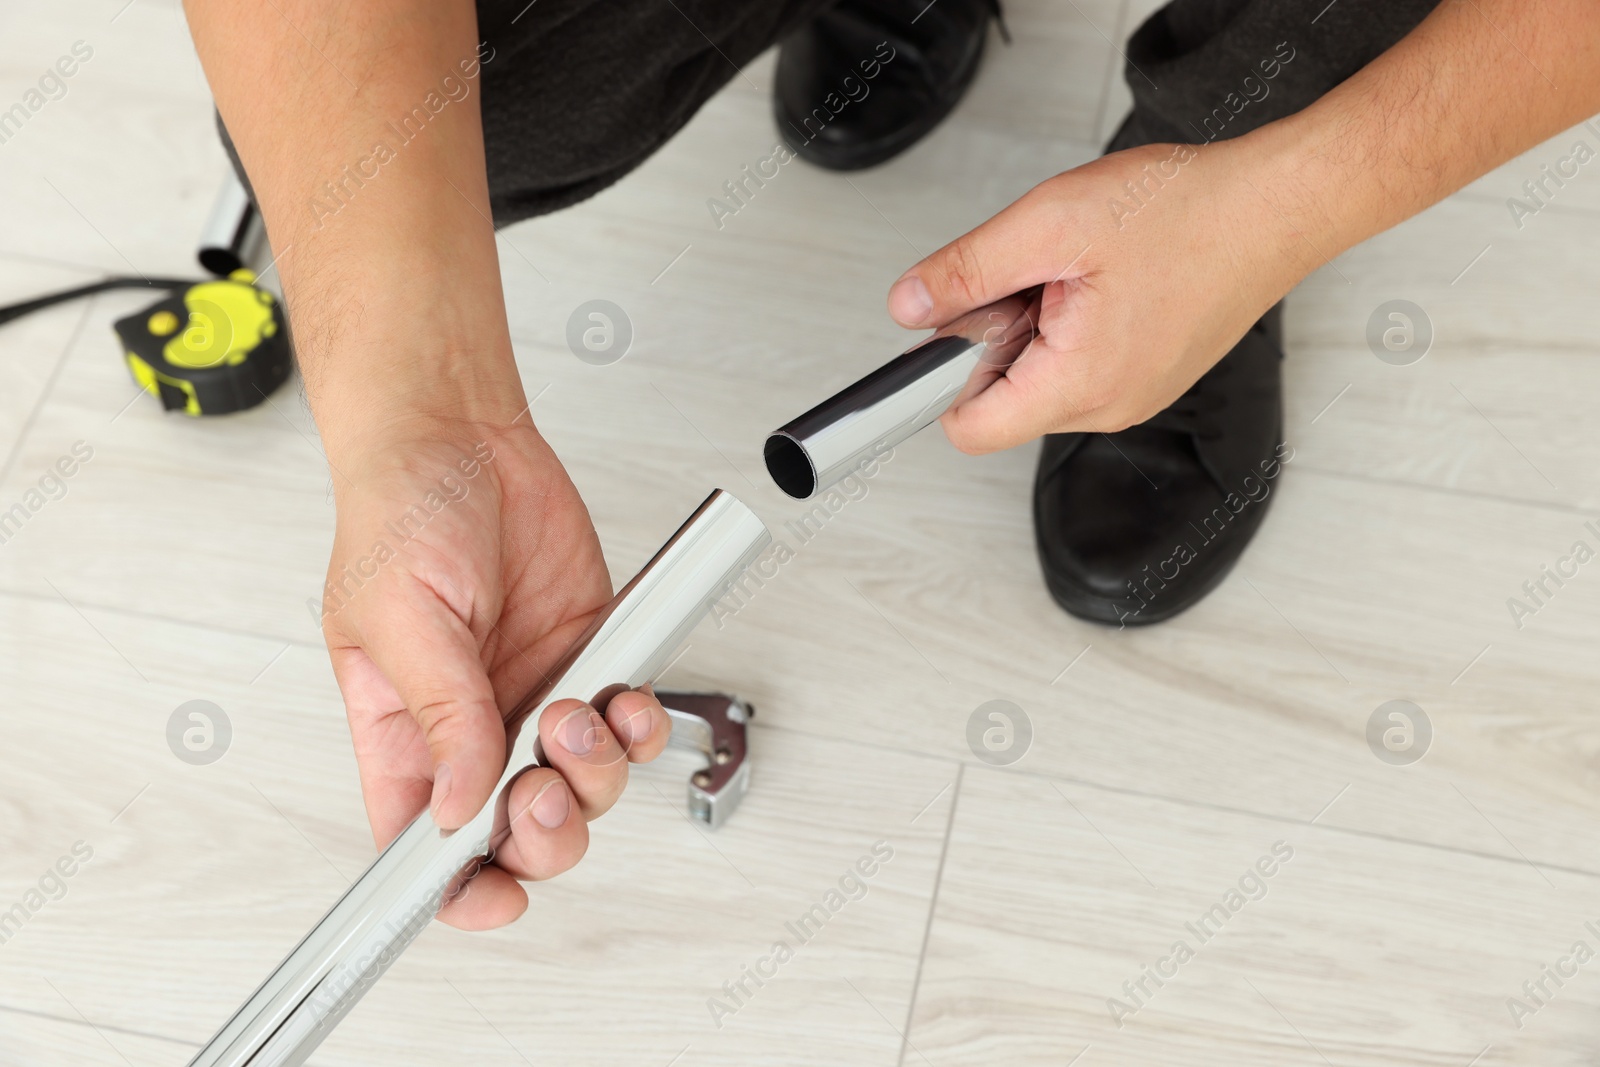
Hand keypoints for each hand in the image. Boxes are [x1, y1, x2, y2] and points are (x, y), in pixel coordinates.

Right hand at [319, 418, 671, 929]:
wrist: (463, 435)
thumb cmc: (399, 513)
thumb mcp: (397, 618)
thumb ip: (438, 714)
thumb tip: (458, 807)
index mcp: (404, 736)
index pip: (420, 846)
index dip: (456, 890)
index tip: (492, 896)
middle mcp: (474, 730)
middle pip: (517, 834)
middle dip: (544, 835)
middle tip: (542, 789)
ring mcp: (537, 698)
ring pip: (586, 789)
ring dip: (595, 774)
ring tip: (577, 710)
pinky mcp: (592, 660)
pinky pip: (629, 727)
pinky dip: (640, 728)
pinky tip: (626, 698)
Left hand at [885, 138, 1309, 453]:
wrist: (1278, 206)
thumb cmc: (1188, 210)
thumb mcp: (1050, 224)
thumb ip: (967, 272)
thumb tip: (909, 309)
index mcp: (1080, 383)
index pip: (968, 430)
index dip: (942, 377)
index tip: (954, 325)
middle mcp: (1109, 408)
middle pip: (999, 402)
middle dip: (996, 338)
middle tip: (1039, 275)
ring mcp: (1132, 398)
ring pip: (1037, 382)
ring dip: (1033, 329)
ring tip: (1080, 271)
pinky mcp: (1146, 378)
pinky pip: (1076, 368)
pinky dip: (1069, 326)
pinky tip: (1103, 279)